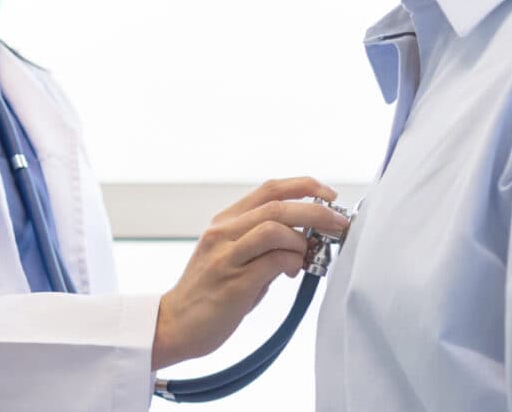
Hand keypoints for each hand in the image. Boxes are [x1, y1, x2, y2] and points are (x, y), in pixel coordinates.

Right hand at [151, 176, 351, 370]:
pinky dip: (294, 262)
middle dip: (317, 211)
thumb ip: (265, 243)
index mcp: (224, 222)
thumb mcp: (233, 256)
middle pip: (278, 205)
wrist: (174, 325)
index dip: (304, 186)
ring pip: (275, 227)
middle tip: (337, 224)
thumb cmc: (210, 292)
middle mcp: (223, 233)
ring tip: (306, 256)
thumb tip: (306, 237)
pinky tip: (293, 272)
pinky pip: (274, 261)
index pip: (270, 189)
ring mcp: (226, 256)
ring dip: (302, 240)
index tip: (328, 194)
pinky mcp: (234, 282)